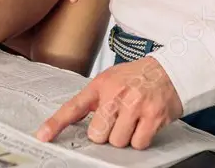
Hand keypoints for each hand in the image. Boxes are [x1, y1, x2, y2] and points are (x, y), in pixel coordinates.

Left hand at [36, 57, 182, 149]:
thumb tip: (76, 120)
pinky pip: (138, 143)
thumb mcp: (111, 79)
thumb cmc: (138, 76)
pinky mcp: (153, 117)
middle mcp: (116, 94)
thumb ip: (95, 98)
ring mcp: (135, 105)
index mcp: (101, 84)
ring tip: (132, 120)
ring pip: (117, 141)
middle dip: (105, 133)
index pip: (73, 106)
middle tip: (116, 120)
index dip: (56, 123)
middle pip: (97, 134)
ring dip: (124, 137)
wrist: (171, 70)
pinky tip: (143, 124)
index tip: (43, 135)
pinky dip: (140, 139)